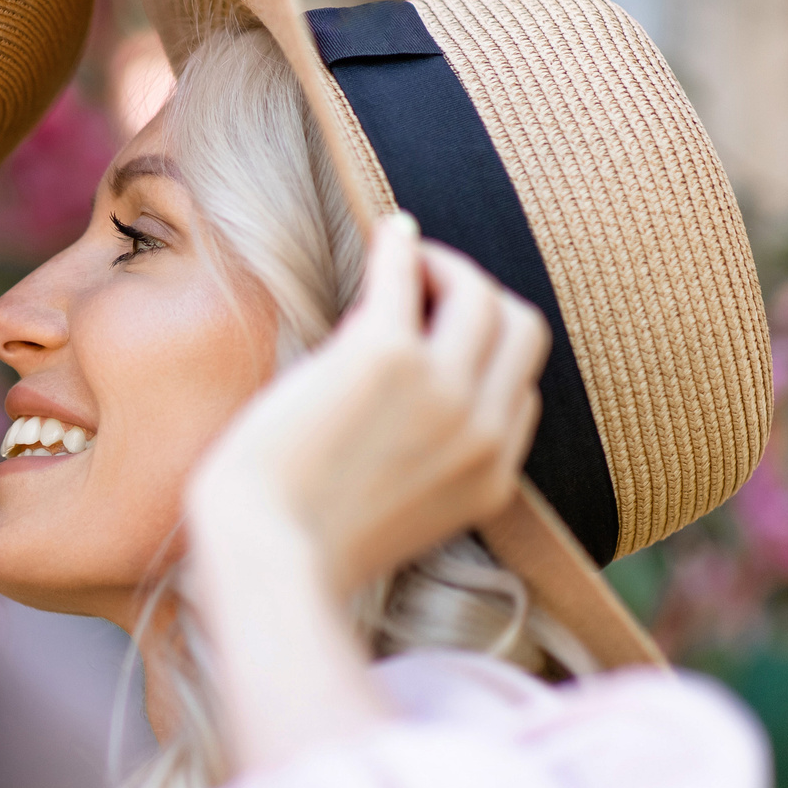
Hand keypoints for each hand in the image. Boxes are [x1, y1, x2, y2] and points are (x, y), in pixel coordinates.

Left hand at [188, 211, 549, 602]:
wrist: (266, 555)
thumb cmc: (305, 540)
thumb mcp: (402, 513)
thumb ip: (429, 463)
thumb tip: (411, 390)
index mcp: (492, 477)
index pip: (521, 387)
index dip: (483, 350)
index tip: (439, 331)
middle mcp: (481, 431)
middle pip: (521, 327)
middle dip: (481, 295)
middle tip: (430, 285)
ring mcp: (439, 391)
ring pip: (479, 293)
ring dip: (444, 264)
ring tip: (403, 263)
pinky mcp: (382, 355)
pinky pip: (404, 271)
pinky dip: (399, 244)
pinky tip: (386, 232)